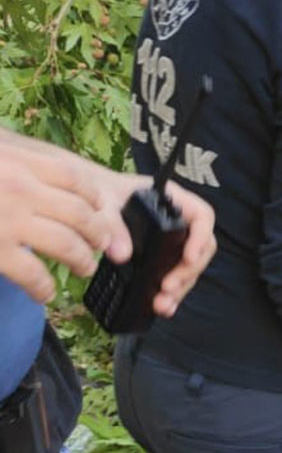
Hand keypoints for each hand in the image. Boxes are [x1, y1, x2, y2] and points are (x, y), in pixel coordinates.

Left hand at [0, 132, 216, 310]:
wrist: (82, 198)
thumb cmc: (96, 192)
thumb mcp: (103, 202)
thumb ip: (113, 224)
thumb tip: (123, 255)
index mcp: (174, 199)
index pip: (202, 216)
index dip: (200, 237)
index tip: (188, 257)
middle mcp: (178, 220)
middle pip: (200, 247)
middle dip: (188, 271)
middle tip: (167, 288)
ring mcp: (170, 240)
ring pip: (189, 266)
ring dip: (180, 287)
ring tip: (162, 304)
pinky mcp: (160, 257)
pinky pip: (174, 276)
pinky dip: (170, 293)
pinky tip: (160, 306)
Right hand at [0, 142, 123, 300]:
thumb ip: (15, 159)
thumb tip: (44, 174)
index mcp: (20, 161)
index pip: (74, 177)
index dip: (93, 197)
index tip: (98, 210)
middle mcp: (20, 187)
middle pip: (79, 212)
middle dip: (98, 233)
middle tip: (101, 245)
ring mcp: (8, 220)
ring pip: (67, 243)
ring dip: (82, 260)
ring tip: (85, 267)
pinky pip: (33, 274)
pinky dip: (44, 287)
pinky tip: (46, 292)